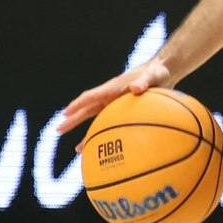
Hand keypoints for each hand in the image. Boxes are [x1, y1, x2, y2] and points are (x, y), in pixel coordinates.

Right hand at [56, 56, 173, 146]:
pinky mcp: (122, 109)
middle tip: (59, 130)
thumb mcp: (153, 76)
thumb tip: (135, 88)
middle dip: (73, 120)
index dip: (78, 104)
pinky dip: (105, 135)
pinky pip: (110, 123)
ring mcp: (115, 103)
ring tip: (77, 150)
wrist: (164, 71)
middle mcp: (111, 96)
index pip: (92, 96)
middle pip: (88, 109)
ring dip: (86, 133)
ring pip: (96, 120)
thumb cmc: (158, 72)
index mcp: (114, 87)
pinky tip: (104, 150)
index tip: (66, 112)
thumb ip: (144, 81)